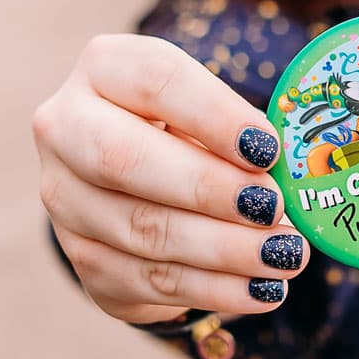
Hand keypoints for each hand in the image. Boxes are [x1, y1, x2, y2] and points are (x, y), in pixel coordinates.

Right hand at [34, 33, 309, 327]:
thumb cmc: (187, 128)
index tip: (269, 148)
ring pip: (141, 229)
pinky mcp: (82, 257)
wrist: (133, 174)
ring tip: (285, 255)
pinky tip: (261, 289)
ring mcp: (65, 198)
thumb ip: (243, 132)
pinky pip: (148, 281)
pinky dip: (213, 290)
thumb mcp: (210, 110)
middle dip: (207, 188)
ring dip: (223, 249)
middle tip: (273, 207)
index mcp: (103, 68)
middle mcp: (65, 129)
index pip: (155, 81)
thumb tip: (293, 175)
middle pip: (124, 159)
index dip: (214, 116)